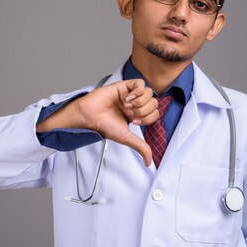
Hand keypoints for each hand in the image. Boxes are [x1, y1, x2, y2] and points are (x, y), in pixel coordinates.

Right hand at [36, 79, 158, 165]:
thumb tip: (149, 162)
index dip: (147, 118)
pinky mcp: (123, 85)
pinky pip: (140, 83)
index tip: (134, 122)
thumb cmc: (104, 126)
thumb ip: (140, 147)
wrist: (91, 116)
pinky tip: (128, 98)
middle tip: (130, 114)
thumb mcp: (126, 138)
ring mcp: (129, 94)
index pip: (154, 113)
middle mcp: (134, 104)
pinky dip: (138, 91)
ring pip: (149, 92)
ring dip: (140, 101)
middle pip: (154, 102)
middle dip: (144, 110)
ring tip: (127, 105)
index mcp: (136, 115)